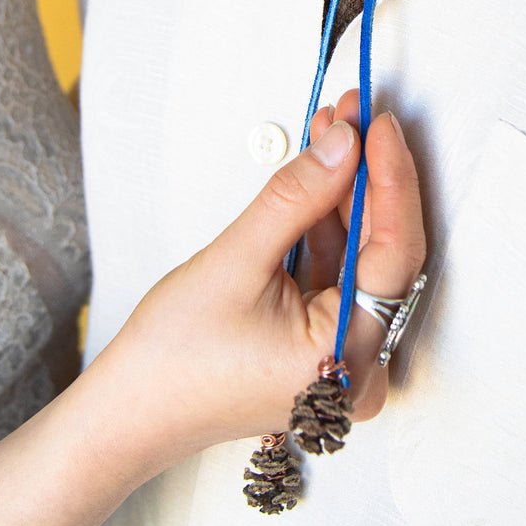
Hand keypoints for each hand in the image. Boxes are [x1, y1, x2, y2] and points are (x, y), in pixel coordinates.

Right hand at [103, 93, 425, 459]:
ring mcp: (343, 356)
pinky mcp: (323, 342)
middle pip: (384, 252)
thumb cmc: (173, 358)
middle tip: (353, 114)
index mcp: (348, 360)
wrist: (130, 411)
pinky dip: (328, 223)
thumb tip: (345, 143)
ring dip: (345, 192)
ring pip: (362, 256)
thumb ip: (297, 198)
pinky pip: (340, 272)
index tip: (378, 125)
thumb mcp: (236, 261)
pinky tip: (319, 173)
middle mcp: (360, 366)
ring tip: (332, 129)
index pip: (394, 253)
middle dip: (366, 176)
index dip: (390, 179)